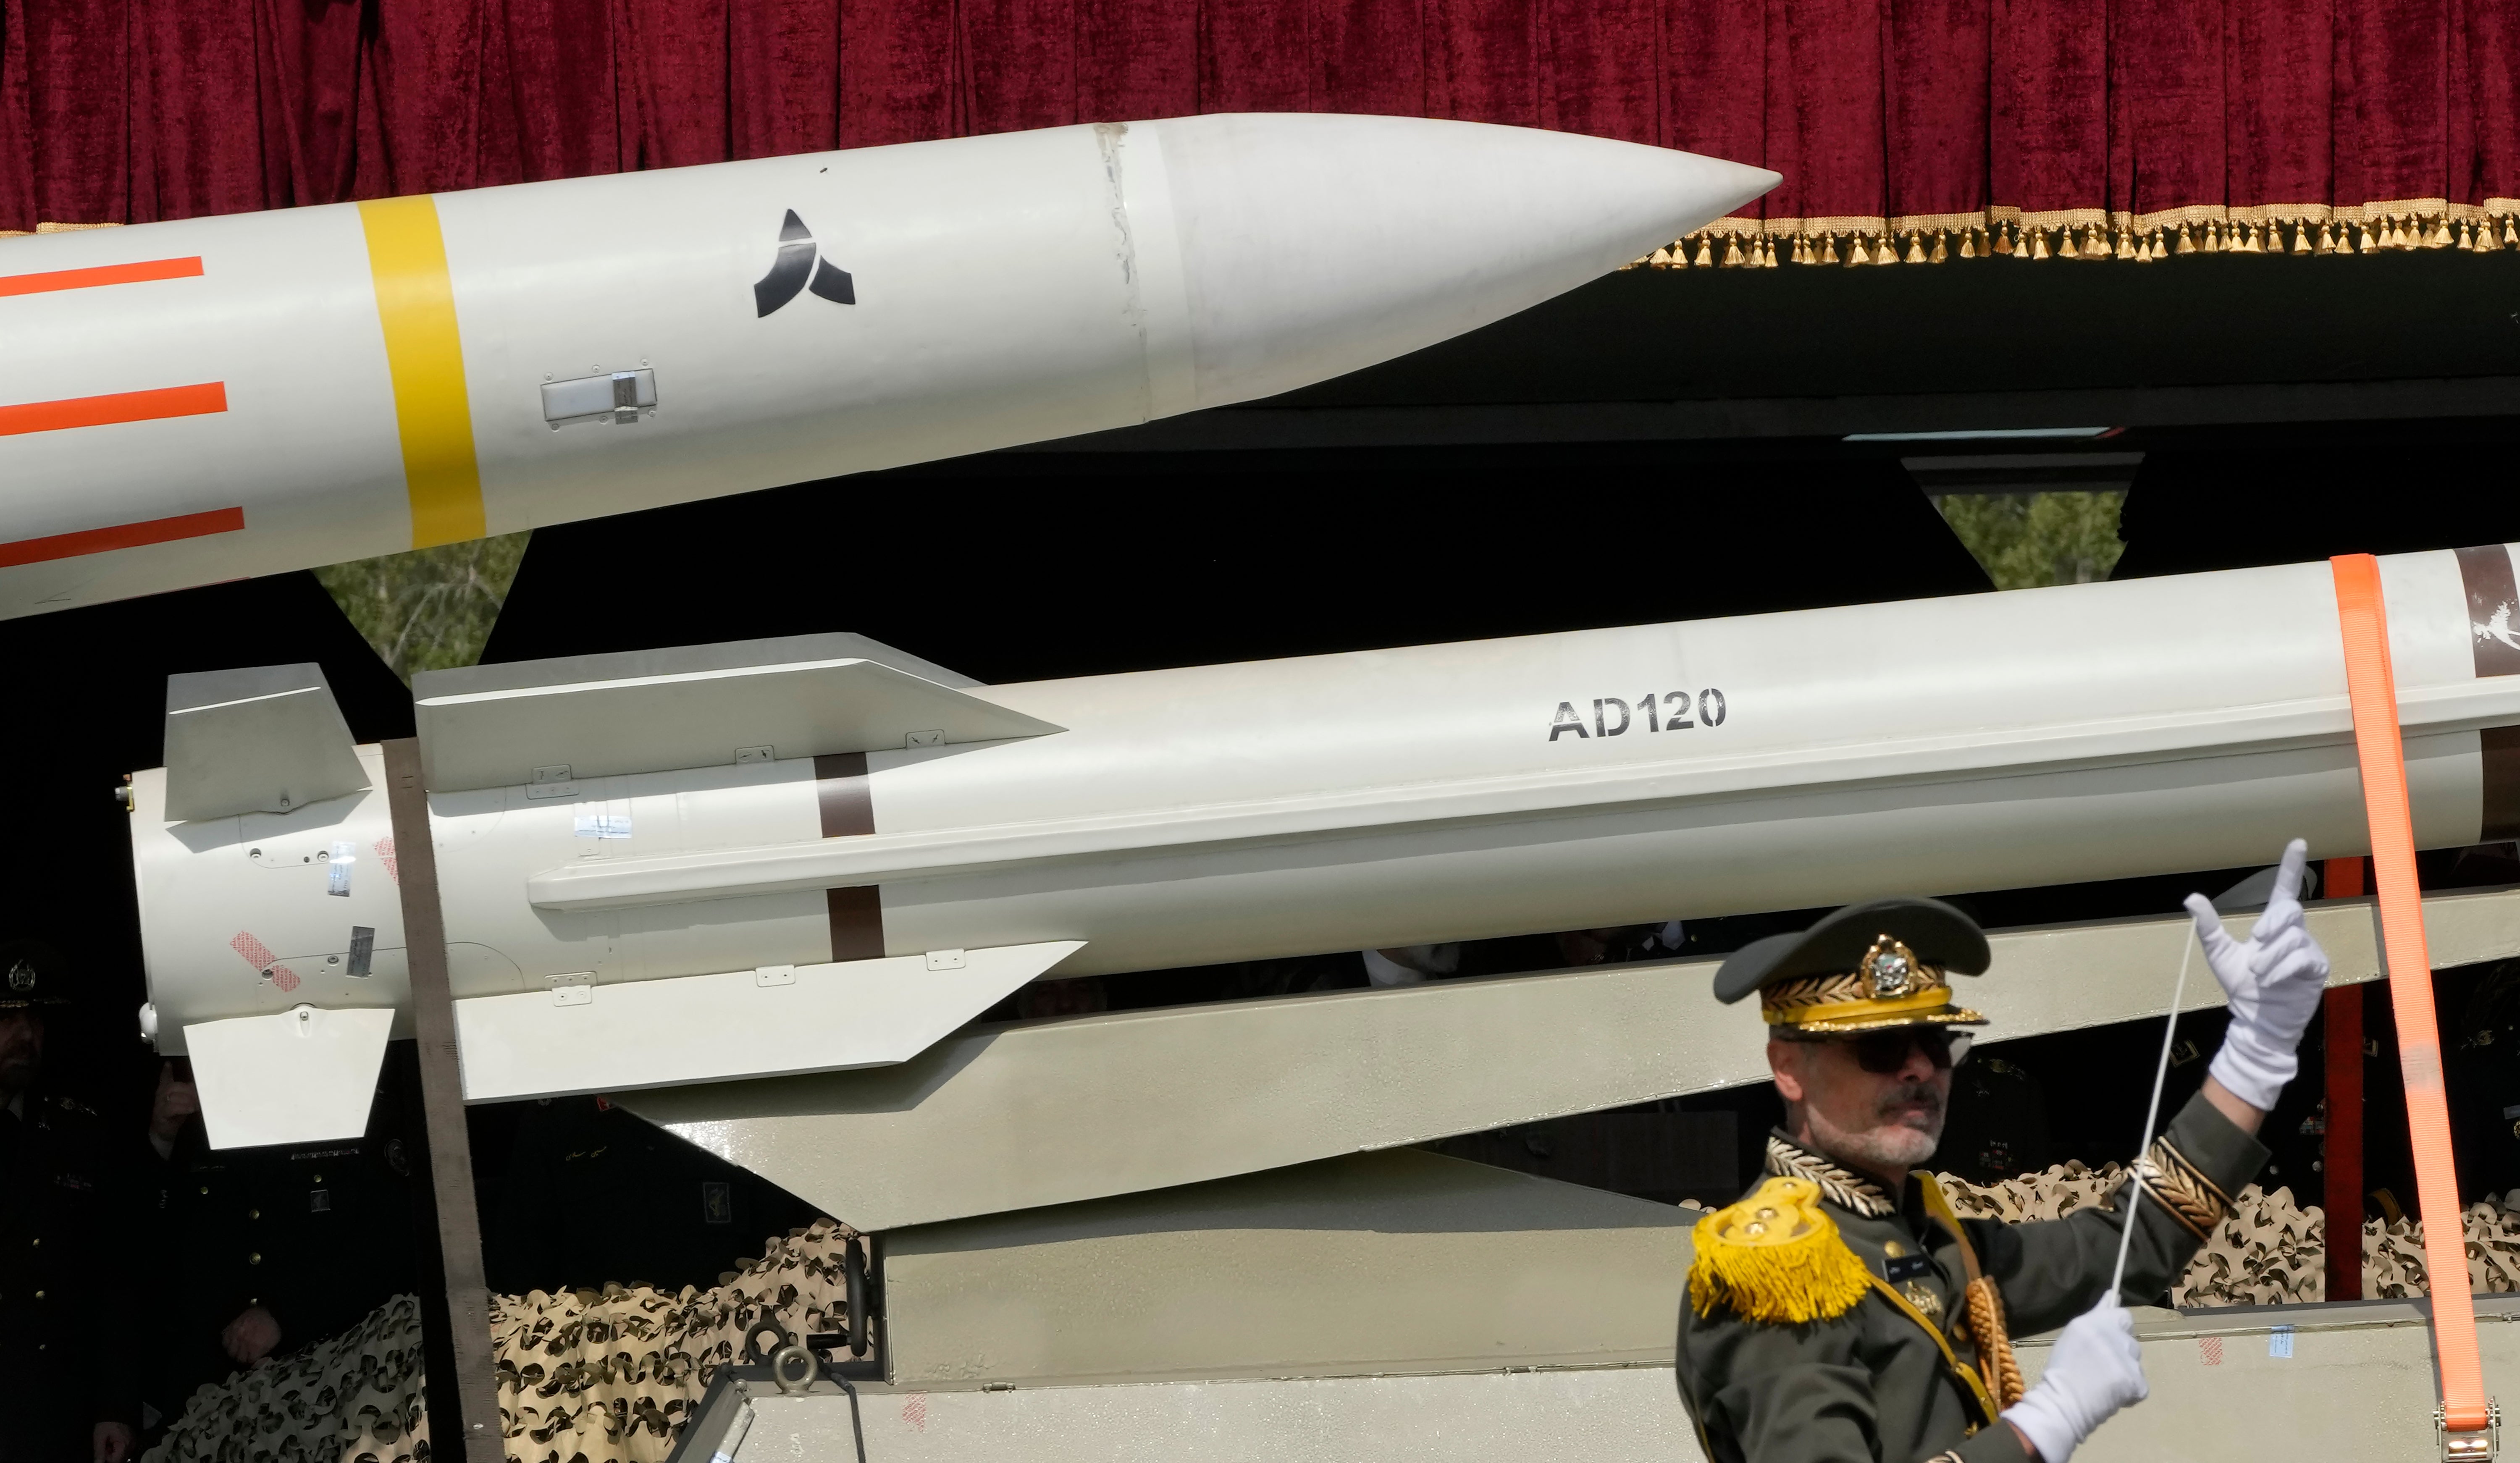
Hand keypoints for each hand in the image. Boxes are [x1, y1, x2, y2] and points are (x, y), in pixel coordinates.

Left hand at [93, 1421, 132, 1462]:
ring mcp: (132, 1444)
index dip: (106, 1460)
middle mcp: (131, 1447)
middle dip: (109, 1456)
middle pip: (118, 1460)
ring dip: (112, 1453)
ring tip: (107, 1443)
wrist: (117, 1409)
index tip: (101, 1453)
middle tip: (104, 1445)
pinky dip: (116, 1449)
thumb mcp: (99, 1437)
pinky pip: (123, 1451)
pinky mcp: (131, 1442)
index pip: (115, 1462)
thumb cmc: (107, 1423)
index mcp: (125, 1446)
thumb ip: (99, 1453)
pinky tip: (112, 1442)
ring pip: (120, 1456)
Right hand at [151, 1062, 198, 1142]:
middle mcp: (160, 1095)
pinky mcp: (161, 1114)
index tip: (168, 1063)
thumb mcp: (182, 1101)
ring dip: (188, 1098)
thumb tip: (196, 1085)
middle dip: (188, 1089)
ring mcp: (159, 1105)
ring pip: (173, 1095)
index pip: (164, 1078)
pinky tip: (191, 1109)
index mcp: (165, 1090)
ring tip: (196, 1104)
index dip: (166, 1071)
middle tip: (198, 1096)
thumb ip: (188, 1092)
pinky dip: (183, 1107)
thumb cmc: (175, 1115)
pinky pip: (172, 1107)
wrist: (163, 1132)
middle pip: (173, 1086)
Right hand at [221, 1305, 280, 1363]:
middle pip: (238, 1358)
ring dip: (235, 1352)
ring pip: (230, 1351)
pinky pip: (224, 1341)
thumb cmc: (272, 1327)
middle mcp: (244, 1342)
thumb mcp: (273, 1342)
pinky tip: (233, 1343)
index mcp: (256, 1346)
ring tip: (239, 1350)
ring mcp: (236, 1334)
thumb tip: (257, 1362)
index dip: (251, 1361)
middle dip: (243, 1358)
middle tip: (245, 1355)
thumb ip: (264, 1353)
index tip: (252, 1359)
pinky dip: (228, 1344)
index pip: (249, 1361)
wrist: (268, 1310)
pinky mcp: (230, 1328)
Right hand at [2001, 1296, 2147, 1462]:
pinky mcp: (2138, 1384)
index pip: (2123, 1315)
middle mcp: (2118, 1338)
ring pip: (2134, 1361)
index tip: (2107, 1336)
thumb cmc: (2061, 1367)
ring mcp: (2130, 1362)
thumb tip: (2113, 1295)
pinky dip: (2129, 1389)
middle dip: (2119, 1349)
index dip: (2116, 1326)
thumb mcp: (2073, 1333)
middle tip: (2100, 1363)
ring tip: (2104, 1381)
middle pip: (2129, 1339)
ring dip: (2124, 1368)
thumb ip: (2096, 1314)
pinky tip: (2112, 1393)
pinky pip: (2139, 1383)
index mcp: (2099, 1322)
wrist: (2064, 1402)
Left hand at [2183, 839, 2329, 1112]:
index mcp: (2273, 925)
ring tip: (2258, 972)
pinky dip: (2282, 968)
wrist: (2256, 1017)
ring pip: (2293, 938)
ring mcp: (2309, 949)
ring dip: (2270, 956)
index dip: (2292, 866)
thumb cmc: (2241, 985)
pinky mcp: (2317, 968)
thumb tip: (2190, 897)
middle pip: (2290, 911)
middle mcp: (2294, 932)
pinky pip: (2302, 958)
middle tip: (2255, 941)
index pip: (2285, 889)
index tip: (2298, 842)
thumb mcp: (2219, 953)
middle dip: (2272, 924)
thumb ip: (2209, 926)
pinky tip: (2271, 979)